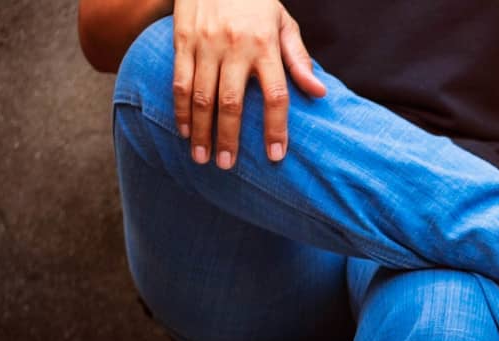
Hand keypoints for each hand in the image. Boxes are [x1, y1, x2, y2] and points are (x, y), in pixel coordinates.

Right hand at [172, 0, 326, 168]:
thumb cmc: (256, 2)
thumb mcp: (283, 23)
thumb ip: (299, 59)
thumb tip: (319, 93)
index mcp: (265, 46)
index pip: (275, 94)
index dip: (276, 128)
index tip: (276, 156)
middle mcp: (234, 47)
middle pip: (231, 102)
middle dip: (228, 137)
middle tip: (227, 166)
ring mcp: (205, 44)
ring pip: (201, 96)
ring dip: (200, 130)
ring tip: (201, 157)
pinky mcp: (182, 39)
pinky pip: (179, 80)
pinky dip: (181, 108)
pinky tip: (183, 129)